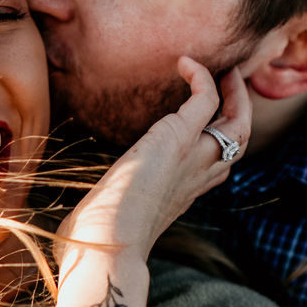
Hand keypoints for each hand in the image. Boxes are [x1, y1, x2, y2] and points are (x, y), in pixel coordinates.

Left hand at [56, 56, 250, 267]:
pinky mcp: (179, 138)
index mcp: (183, 195)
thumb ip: (99, 214)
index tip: (208, 121)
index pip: (218, 166)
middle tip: (229, 83)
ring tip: (224, 69)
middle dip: (239, 110)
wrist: (107, 242)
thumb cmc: (98, 239)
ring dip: (235, 93)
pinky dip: (201, 77)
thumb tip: (66, 230)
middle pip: (240, 142)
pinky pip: (206, 98)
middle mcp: (197, 177)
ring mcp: (193, 158)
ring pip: (238, 122)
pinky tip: (184, 63)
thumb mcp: (106, 219)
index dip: (220, 141)